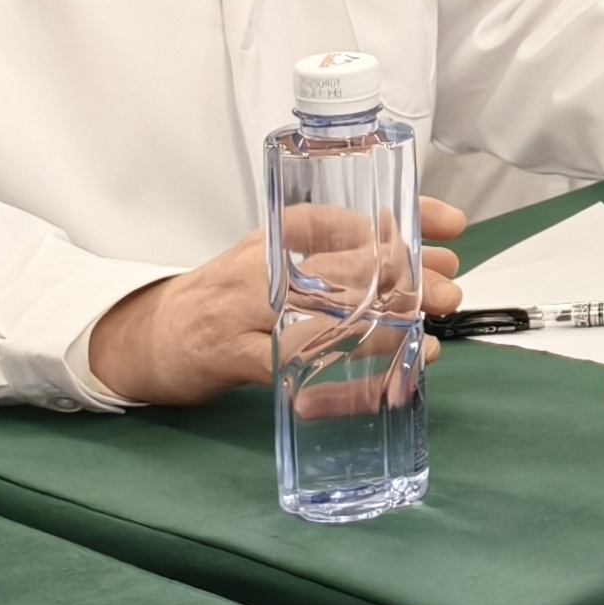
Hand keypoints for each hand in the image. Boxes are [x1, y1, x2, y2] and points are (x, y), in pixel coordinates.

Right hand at [87, 197, 466, 406]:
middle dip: (404, 278)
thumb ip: (342, 255)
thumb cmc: (228, 297)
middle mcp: (263, 265)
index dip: (406, 219)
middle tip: (449, 290)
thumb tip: (425, 255)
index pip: (348, 216)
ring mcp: (244, 311)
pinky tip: (375, 387)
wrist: (149, 337)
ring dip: (381, 329)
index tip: (454, 224)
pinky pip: (294, 368)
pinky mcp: (233, 356)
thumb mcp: (281, 260)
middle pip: (342, 266)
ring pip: (322, 315)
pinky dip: (338, 382)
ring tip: (426, 342)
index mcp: (278, 235)